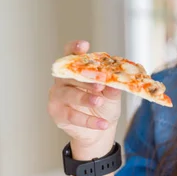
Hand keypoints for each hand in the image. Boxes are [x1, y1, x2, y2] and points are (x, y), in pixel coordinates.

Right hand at [47, 40, 121, 158]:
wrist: (99, 130)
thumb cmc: (104, 106)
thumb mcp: (112, 95)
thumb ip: (113, 87)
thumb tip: (119, 79)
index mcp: (76, 70)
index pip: (71, 55)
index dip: (75, 48)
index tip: (84, 45)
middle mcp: (63, 80)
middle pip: (70, 75)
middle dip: (86, 79)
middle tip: (100, 84)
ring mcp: (58, 96)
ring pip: (70, 95)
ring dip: (85, 98)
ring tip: (99, 101)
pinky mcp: (57, 113)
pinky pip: (72, 116)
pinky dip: (89, 121)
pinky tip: (103, 123)